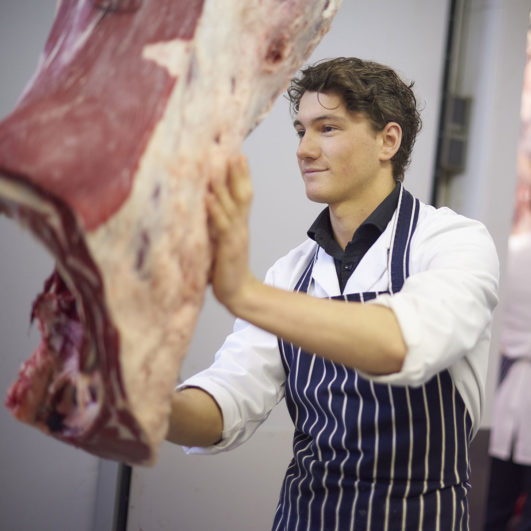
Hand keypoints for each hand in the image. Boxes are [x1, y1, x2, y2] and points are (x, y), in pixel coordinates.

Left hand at [207, 155, 256, 311]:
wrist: (238, 292)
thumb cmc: (225, 269)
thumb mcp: (221, 242)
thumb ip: (216, 226)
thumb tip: (205, 208)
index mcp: (238, 225)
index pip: (243, 195)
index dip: (241, 176)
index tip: (238, 155)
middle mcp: (239, 226)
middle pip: (242, 194)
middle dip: (239, 173)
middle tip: (236, 152)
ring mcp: (235, 236)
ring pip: (232, 205)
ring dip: (226, 185)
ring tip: (220, 165)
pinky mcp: (227, 247)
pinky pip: (221, 225)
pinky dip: (215, 210)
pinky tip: (208, 197)